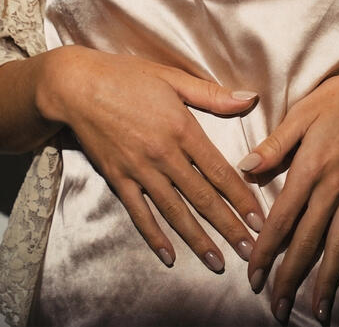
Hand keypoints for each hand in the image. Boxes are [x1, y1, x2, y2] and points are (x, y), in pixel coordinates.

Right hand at [36, 45, 264, 271]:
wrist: (78, 86)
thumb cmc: (127, 76)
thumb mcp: (172, 77)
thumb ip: (212, 94)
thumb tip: (249, 98)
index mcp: (182, 128)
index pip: (219, 171)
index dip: (241, 198)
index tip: (259, 220)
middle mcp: (164, 155)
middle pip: (202, 198)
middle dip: (228, 227)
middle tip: (250, 252)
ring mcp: (139, 170)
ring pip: (175, 212)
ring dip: (198, 240)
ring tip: (217, 263)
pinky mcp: (118, 179)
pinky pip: (139, 213)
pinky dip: (154, 236)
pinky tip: (169, 256)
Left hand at [239, 68, 338, 323]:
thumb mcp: (302, 112)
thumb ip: (275, 145)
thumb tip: (245, 168)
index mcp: (311, 169)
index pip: (283, 219)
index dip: (267, 250)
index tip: (253, 275)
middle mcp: (334, 189)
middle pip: (309, 242)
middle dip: (291, 277)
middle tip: (277, 308)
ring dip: (327, 281)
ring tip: (318, 311)